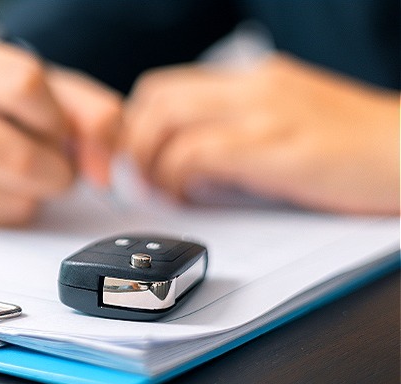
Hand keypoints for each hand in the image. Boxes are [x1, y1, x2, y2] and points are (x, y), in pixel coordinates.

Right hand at [0, 33, 121, 225]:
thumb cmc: (10, 104)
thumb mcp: (57, 92)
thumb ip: (96, 118)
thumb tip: (103, 171)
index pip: (24, 86)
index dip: (56, 118)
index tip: (57, 128)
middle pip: (14, 155)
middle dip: (54, 170)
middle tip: (56, 165)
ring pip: (2, 196)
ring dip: (33, 194)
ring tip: (28, 173)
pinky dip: (9, 211)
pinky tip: (5, 188)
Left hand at [121, 54, 399, 214]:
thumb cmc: (355, 149)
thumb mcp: (289, 124)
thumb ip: (241, 132)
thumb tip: (190, 164)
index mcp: (254, 80)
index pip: (166, 86)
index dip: (138, 124)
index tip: (138, 158)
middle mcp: (253, 87)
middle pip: (156, 98)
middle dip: (135, 142)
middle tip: (141, 178)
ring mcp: (264, 114)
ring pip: (168, 121)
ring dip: (151, 161)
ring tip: (162, 191)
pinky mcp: (275, 148)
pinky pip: (198, 153)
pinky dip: (179, 177)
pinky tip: (190, 196)